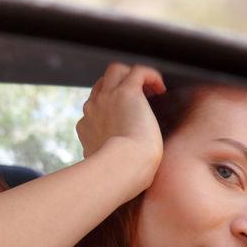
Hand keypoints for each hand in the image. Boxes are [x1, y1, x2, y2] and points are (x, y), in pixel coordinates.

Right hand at [76, 63, 166, 184]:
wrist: (122, 169)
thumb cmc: (120, 177)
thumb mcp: (104, 170)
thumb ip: (107, 164)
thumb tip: (122, 174)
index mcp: (86, 126)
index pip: (95, 106)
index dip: (112, 107)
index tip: (129, 117)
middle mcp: (93, 108)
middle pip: (102, 84)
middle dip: (119, 87)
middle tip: (141, 100)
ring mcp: (108, 98)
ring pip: (115, 70)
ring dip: (132, 75)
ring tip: (150, 89)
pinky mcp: (126, 92)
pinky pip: (138, 70)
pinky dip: (151, 75)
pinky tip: (160, 88)